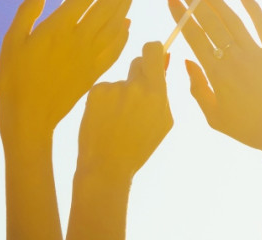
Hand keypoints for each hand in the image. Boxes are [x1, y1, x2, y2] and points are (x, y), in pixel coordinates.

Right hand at [0, 0, 131, 140]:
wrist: (30, 116)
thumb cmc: (15, 79)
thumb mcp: (12, 42)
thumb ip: (27, 12)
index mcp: (58, 27)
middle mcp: (79, 40)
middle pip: (105, 9)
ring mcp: (89, 58)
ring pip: (114, 28)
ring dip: (123, 10)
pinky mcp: (93, 74)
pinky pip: (114, 52)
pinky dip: (123, 37)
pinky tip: (126, 28)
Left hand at [78, 42, 172, 180]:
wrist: (107, 166)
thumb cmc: (137, 149)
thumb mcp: (162, 123)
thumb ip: (164, 92)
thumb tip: (165, 60)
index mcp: (156, 94)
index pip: (153, 50)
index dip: (153, 52)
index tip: (152, 59)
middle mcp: (135, 87)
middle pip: (137, 62)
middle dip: (137, 76)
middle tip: (132, 100)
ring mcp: (114, 88)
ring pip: (119, 81)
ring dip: (119, 95)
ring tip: (116, 121)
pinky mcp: (95, 92)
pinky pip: (104, 89)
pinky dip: (103, 102)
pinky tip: (104, 121)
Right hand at [168, 0, 261, 152]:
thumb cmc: (248, 129)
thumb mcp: (214, 117)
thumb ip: (198, 89)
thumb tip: (186, 62)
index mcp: (217, 75)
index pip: (195, 39)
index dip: (182, 18)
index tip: (172, 2)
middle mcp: (235, 59)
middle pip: (211, 24)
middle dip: (194, 5)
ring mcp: (257, 53)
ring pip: (233, 20)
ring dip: (217, 2)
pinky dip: (252, 6)